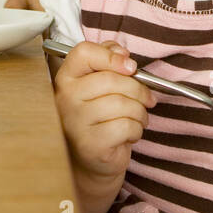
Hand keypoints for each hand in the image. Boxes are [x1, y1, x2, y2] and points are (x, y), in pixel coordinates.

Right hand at [52, 40, 157, 188]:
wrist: (92, 160)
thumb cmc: (100, 118)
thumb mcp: (101, 85)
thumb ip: (108, 61)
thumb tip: (123, 54)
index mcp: (66, 78)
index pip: (83, 52)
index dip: (111, 56)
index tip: (130, 67)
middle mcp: (65, 98)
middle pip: (111, 79)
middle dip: (138, 89)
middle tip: (146, 99)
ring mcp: (75, 122)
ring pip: (123, 104)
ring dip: (140, 112)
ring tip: (137, 118)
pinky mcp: (90, 144)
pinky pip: (126, 126)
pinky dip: (137, 129)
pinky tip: (130, 134)